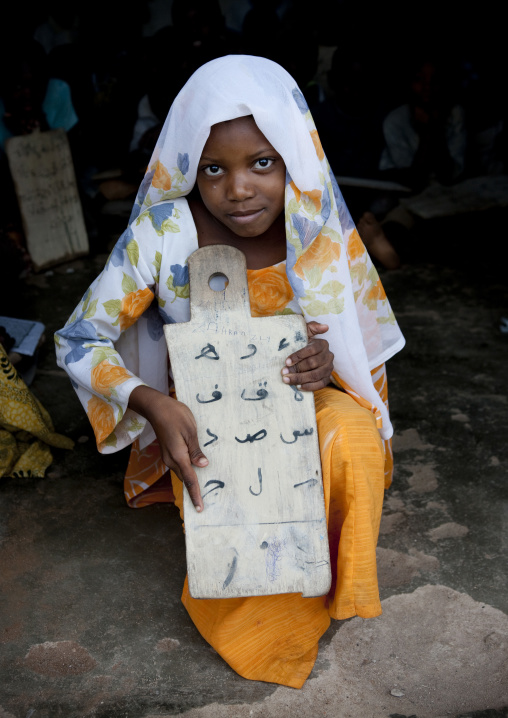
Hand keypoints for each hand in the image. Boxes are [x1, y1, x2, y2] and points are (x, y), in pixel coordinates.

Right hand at [128, 386, 206, 511]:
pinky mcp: (168, 452)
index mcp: (178, 456)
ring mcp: (168, 456)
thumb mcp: (190, 430)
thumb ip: (196, 450)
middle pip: (184, 479)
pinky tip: (195, 471)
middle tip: (203, 504)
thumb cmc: (175, 415)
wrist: (156, 407)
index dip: (195, 494)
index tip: (200, 508)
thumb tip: (203, 466)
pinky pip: (179, 466)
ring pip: (181, 473)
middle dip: (193, 491)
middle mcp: (171, 460)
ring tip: (201, 492)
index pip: (189, 479)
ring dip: (190, 482)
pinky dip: (187, 472)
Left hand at [281, 321, 333, 391]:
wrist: (306, 355)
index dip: (298, 356)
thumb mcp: (305, 332)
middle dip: (297, 369)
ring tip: (287, 380)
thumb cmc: (303, 342)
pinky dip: (309, 387)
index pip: (311, 350)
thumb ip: (312, 326)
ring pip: (315, 375)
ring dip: (300, 378)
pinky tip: (298, 387)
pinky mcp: (327, 378)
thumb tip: (325, 326)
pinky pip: (320, 384)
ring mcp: (329, 368)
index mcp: (323, 344)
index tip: (286, 361)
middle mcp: (328, 356)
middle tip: (283, 372)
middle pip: (313, 364)